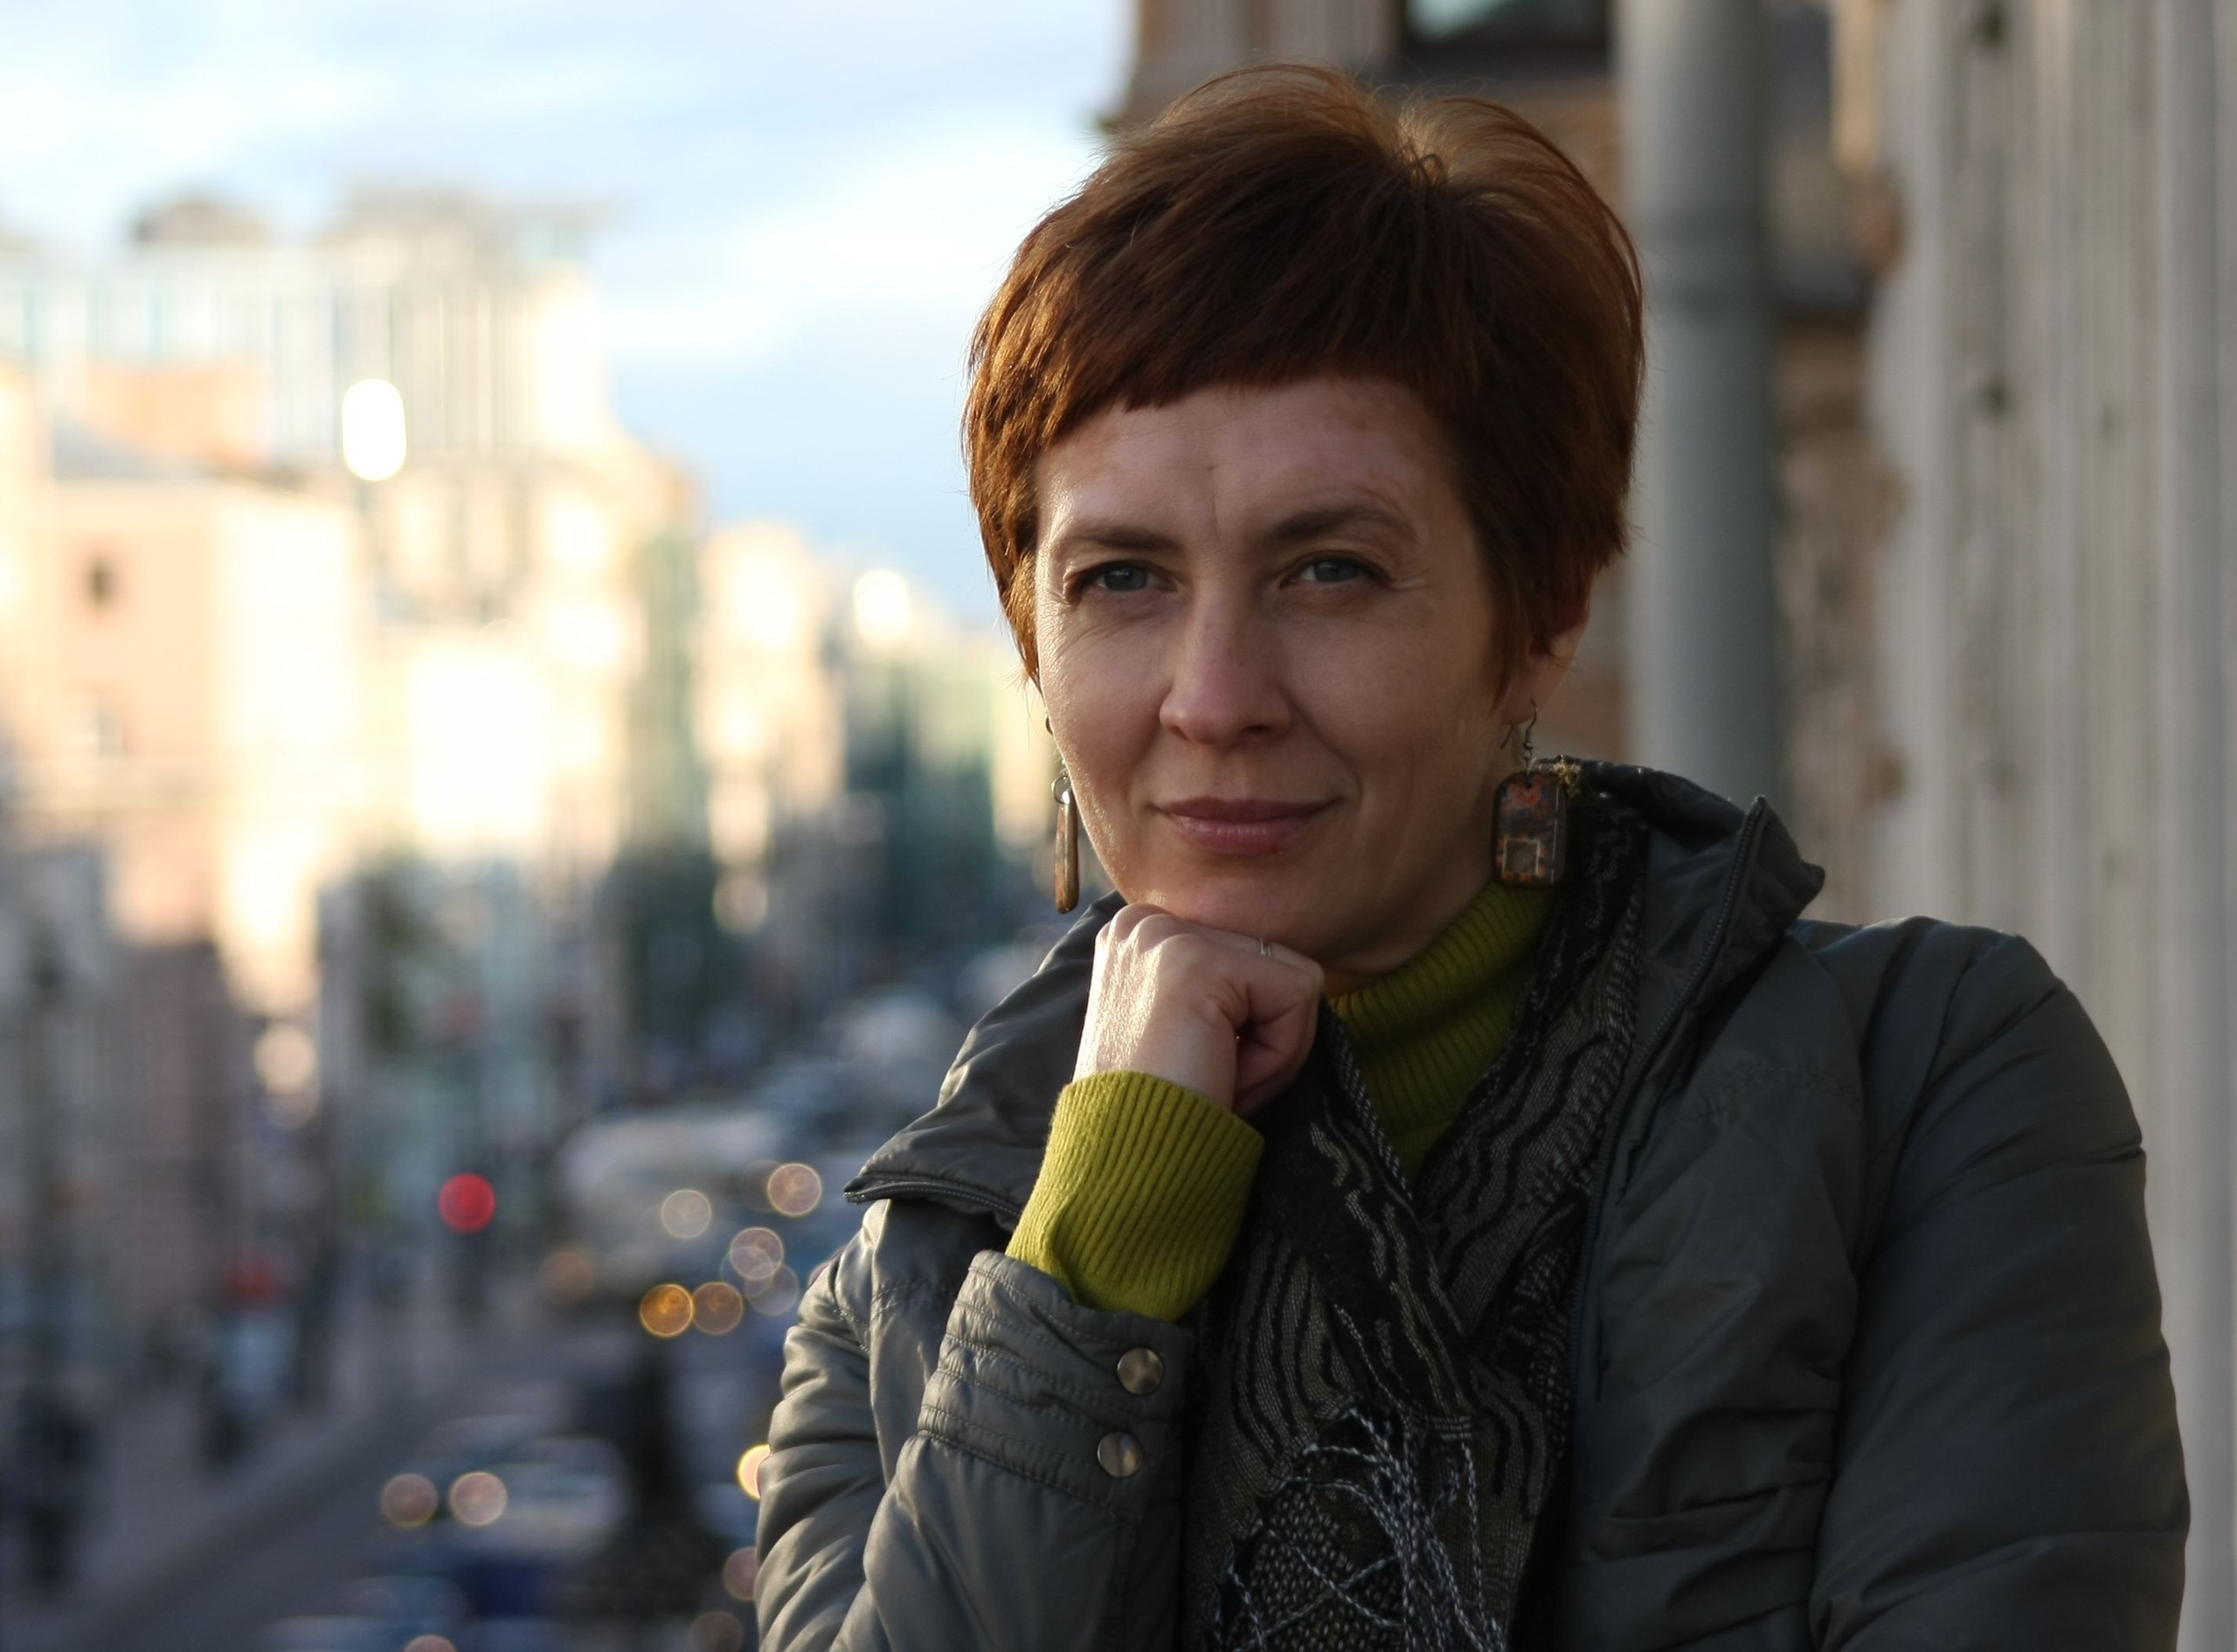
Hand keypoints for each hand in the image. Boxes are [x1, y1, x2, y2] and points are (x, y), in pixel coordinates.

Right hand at [1075, 905, 1323, 1115]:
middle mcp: (1146, 924)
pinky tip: (1223, 1076)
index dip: (1248, 1030)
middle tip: (1210, 1080)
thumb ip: (1225, 993)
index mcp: (1140, 939)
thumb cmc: (1160, 1115)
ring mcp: (1166, 937)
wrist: (1122, 1167)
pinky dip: (1277, 1055)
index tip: (1200, 1069)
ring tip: (1214, 1079)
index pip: (1251, 963)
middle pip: (1275, 967)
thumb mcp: (1185, 1031)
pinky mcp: (1197, 962)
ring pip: (1295, 983)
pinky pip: (1298, 996)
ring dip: (1273, 1051)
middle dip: (1264, 1039)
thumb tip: (1300, 983)